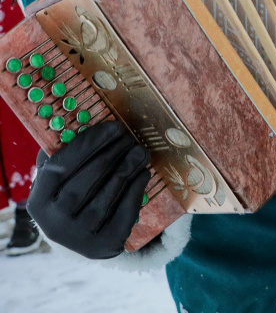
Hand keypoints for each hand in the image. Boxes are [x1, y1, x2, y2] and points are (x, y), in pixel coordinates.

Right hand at [27, 120, 150, 258]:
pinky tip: (143, 173)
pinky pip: (123, 212)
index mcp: (38, 202)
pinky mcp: (105, 244)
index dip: (88, 144)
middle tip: (130, 136)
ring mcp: (79, 236)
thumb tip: (76, 124)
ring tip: (140, 150)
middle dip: (112, 154)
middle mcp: (54, 222)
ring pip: (107, 196)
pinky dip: (135, 190)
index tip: (113, 126)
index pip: (61, 166)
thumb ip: (62, 156)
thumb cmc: (70, 199)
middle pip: (86, 180)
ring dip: (127, 168)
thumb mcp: (58, 183)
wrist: (81, 241)